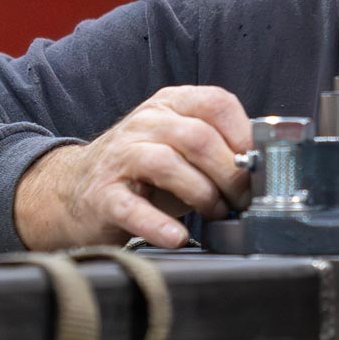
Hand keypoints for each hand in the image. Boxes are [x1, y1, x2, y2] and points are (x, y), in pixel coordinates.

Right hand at [14, 86, 252, 250]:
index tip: (258, 165)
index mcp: (170, 105)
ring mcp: (121, 157)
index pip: (217, 103)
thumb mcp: (182, 148)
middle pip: (198, 137)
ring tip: (215, 213)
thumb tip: (264, 167)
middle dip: (229, 173)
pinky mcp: (103, 195)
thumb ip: (218, 148)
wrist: (74, 191)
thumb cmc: (143, 173)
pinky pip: (133, 207)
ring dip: (202, 194)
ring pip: (168, 163)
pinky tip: (177, 237)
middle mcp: (145, 123)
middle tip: (242, 199)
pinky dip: (159, 224)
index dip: (244, 136)